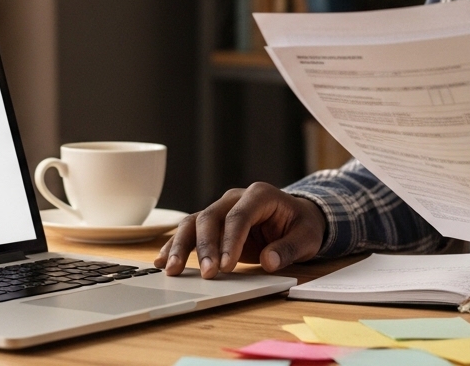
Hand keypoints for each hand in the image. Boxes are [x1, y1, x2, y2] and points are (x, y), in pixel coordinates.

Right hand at [154, 182, 326, 278]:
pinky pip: (190, 231)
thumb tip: (269, 261)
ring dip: (181, 246)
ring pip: (194, 222)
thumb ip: (289, 248)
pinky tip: (162, 261)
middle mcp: (235, 198)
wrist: (296, 217)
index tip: (226, 266)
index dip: (231, 241)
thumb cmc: (302, 225)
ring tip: (171, 269)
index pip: (239, 216)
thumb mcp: (307, 237)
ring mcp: (221, 209)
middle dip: (205, 247)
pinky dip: (175, 246)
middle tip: (206, 274)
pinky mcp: (213, 224)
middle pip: (211, 217)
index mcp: (260, 195)